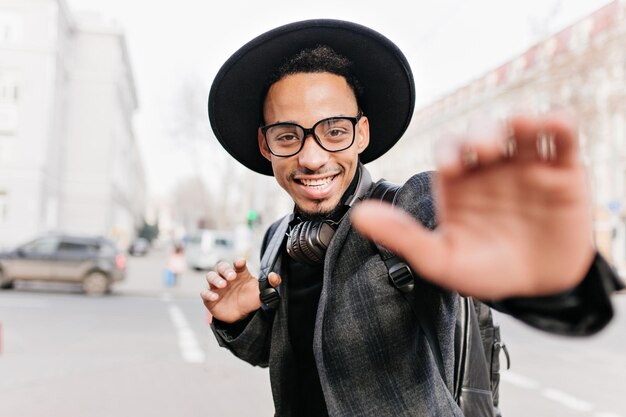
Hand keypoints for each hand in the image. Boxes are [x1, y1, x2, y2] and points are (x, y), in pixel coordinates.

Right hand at [201, 259, 281, 322]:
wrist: (243, 316)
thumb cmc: (251, 299)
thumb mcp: (263, 293)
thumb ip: (272, 284)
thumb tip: (274, 276)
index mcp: (240, 273)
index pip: (237, 263)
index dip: (238, 261)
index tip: (240, 263)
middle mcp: (227, 277)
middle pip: (221, 266)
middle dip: (225, 269)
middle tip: (232, 276)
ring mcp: (217, 287)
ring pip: (210, 276)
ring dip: (215, 278)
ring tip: (223, 285)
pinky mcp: (210, 298)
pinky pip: (204, 293)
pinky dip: (208, 293)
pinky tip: (215, 296)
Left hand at [351, 113, 594, 299]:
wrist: (537, 290)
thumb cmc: (485, 272)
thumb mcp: (441, 260)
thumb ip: (401, 236)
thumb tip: (357, 215)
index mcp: (460, 183)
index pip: (450, 149)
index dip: (450, 150)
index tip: (452, 168)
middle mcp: (491, 169)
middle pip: (483, 132)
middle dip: (482, 134)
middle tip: (484, 152)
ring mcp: (526, 167)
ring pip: (520, 128)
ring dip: (519, 121)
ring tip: (519, 128)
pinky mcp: (563, 172)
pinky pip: (561, 138)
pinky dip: (558, 125)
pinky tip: (553, 126)